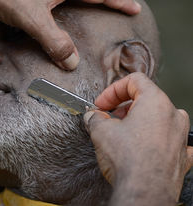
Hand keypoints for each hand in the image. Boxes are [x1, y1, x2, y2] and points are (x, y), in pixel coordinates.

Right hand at [84, 73, 192, 205]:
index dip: (113, 90)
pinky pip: (171, 140)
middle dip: (123, 107)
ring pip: (159, 118)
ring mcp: (181, 136)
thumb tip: (92, 117)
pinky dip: (157, 139)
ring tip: (124, 133)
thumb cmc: (129, 160)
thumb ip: (95, 118)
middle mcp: (172, 115)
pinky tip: (146, 146)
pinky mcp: (182, 155)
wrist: (144, 194)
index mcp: (156, 102)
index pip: (134, 81)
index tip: (102, 103)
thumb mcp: (101, 132)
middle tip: (108, 118)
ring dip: (140, 121)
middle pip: (146, 98)